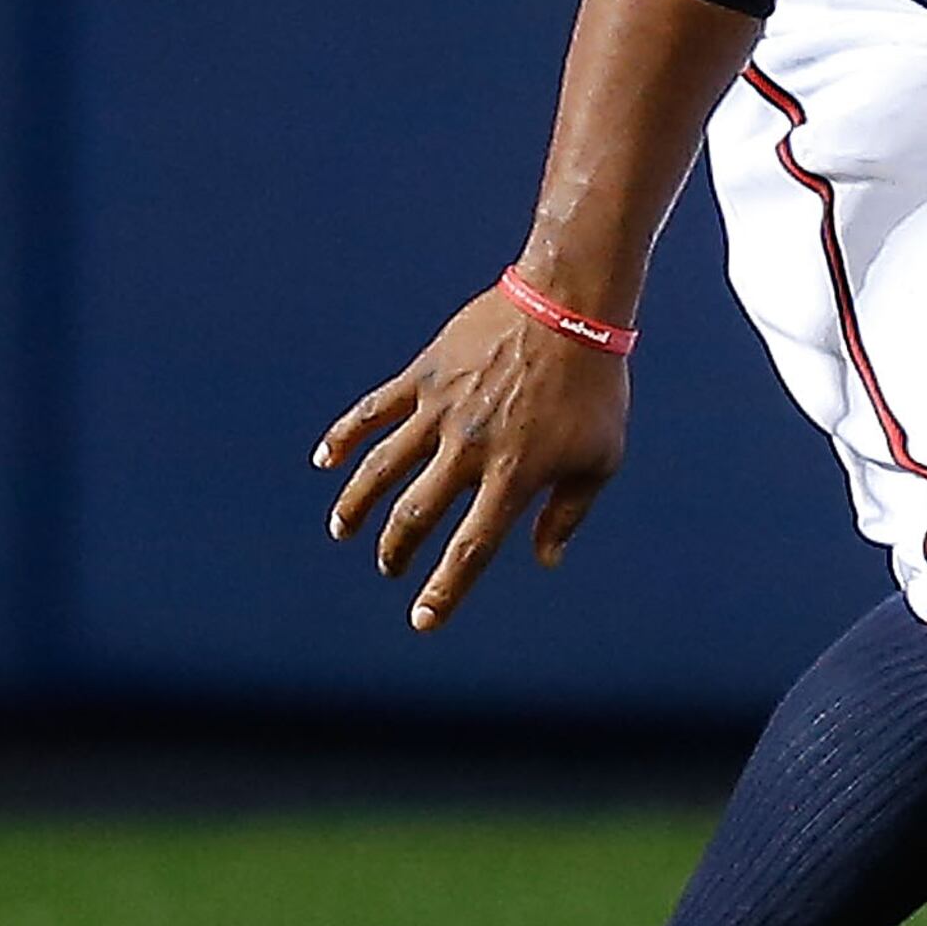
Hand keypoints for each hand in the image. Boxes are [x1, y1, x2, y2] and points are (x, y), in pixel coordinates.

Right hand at [316, 284, 629, 631]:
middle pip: (415, 516)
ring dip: (357, 506)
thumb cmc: (594, 386)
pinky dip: (343, 437)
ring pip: (381, 470)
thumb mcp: (601, 456)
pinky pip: (372, 411)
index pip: (470, 549)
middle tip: (390, 568)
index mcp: (514, 474)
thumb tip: (544, 559)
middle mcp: (469, 448)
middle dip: (396, 551)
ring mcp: (440, 410)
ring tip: (344, 531)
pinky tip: (325, 461)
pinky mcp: (423, 375)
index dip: (444, 590)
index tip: (421, 620)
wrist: (570, 305)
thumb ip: (568, 513)